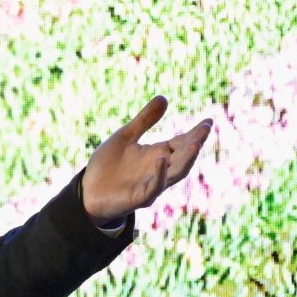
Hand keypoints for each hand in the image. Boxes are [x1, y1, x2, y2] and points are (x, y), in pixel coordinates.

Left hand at [82, 96, 211, 224]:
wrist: (88, 192)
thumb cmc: (108, 165)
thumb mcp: (126, 136)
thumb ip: (145, 120)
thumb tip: (164, 98)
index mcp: (158, 154)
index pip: (182, 143)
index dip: (195, 133)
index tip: (209, 121)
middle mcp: (159, 170)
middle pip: (183, 157)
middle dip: (195, 143)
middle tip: (205, 129)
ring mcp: (151, 185)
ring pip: (175, 174)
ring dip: (186, 160)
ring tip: (194, 144)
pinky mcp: (138, 198)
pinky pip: (153, 188)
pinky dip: (159, 175)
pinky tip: (161, 159)